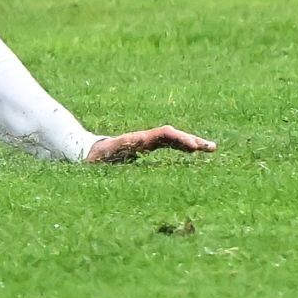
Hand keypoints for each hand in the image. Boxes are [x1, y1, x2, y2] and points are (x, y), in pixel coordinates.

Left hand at [85, 126, 215, 163]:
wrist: (86, 152)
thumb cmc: (92, 160)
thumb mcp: (99, 162)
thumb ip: (107, 161)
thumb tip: (111, 162)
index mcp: (135, 141)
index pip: (161, 135)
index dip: (177, 139)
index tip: (193, 147)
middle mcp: (143, 139)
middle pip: (170, 135)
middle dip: (190, 140)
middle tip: (211, 148)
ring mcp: (145, 142)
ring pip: (171, 139)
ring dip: (190, 142)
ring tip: (210, 148)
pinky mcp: (145, 147)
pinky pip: (167, 144)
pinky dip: (181, 145)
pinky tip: (193, 151)